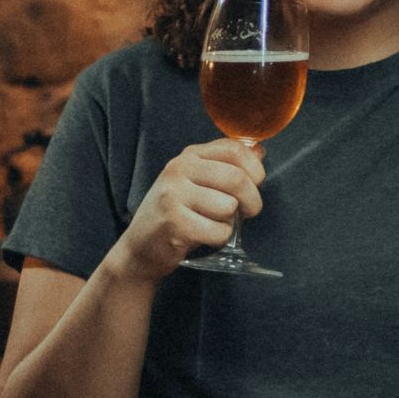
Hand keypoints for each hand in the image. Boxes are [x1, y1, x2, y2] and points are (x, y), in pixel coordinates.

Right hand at [109, 137, 265, 282]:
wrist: (140, 248)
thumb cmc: (175, 215)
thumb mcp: (197, 182)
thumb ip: (226, 166)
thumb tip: (259, 151)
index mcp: (189, 156)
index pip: (234, 149)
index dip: (255, 168)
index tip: (255, 184)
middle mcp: (178, 170)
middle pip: (236, 178)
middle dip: (252, 201)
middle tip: (248, 212)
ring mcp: (173, 195)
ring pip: (229, 207)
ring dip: (230, 222)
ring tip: (213, 224)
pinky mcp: (175, 223)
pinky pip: (219, 231)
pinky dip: (219, 239)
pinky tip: (203, 237)